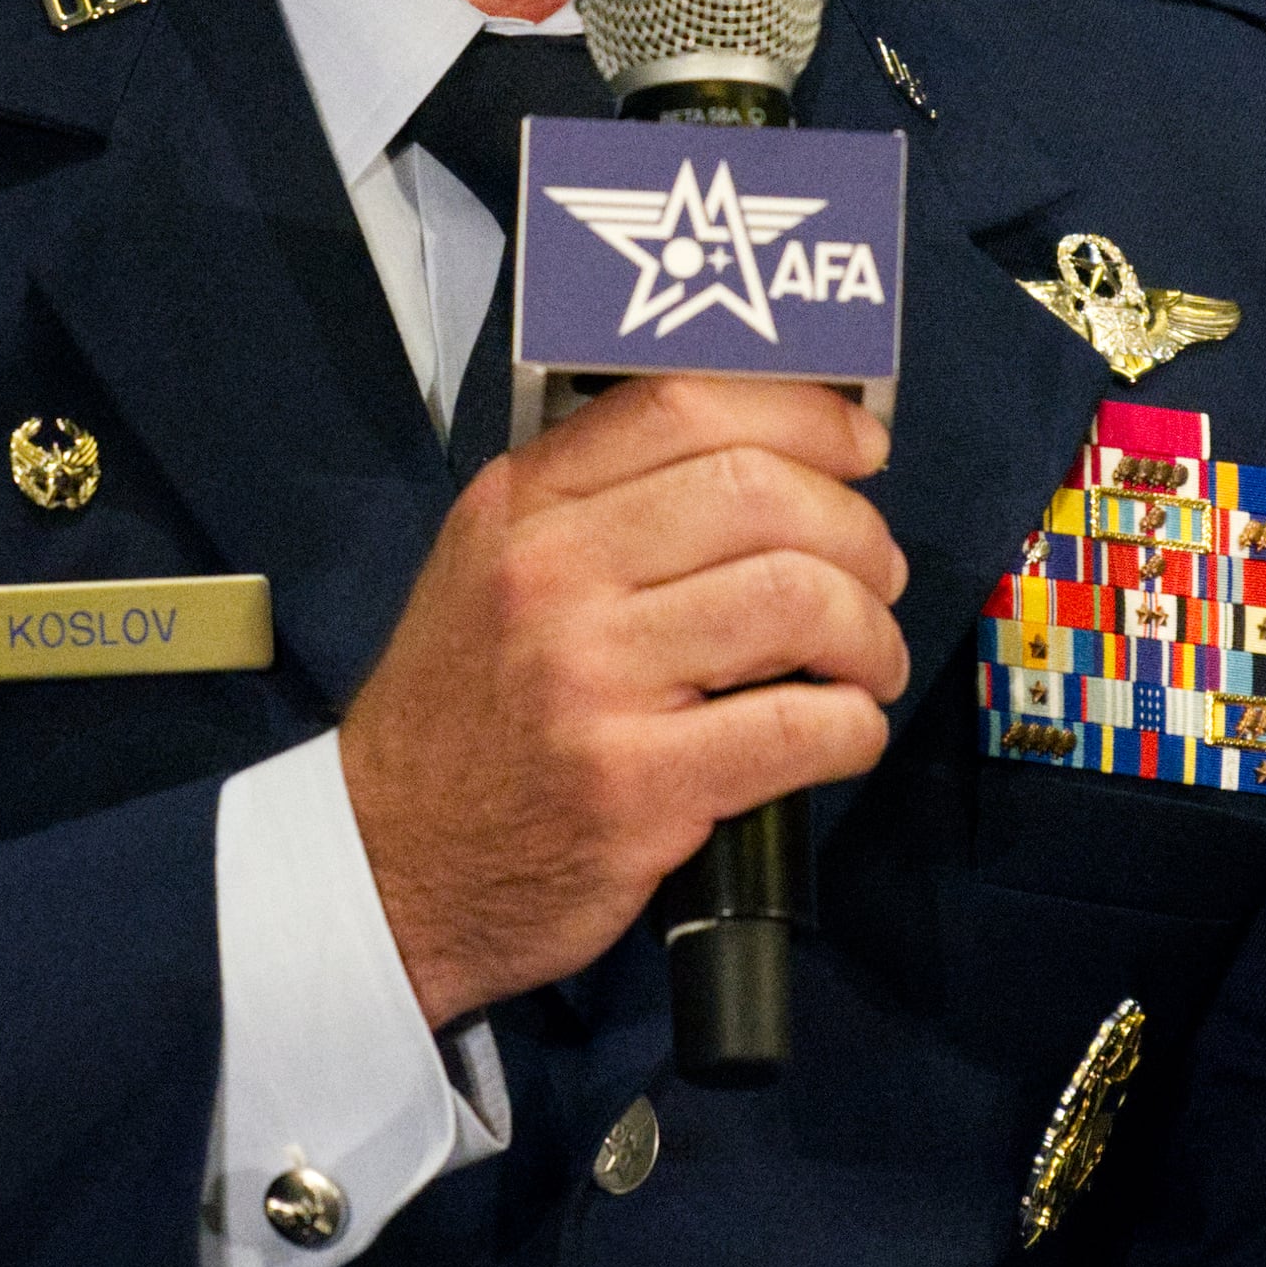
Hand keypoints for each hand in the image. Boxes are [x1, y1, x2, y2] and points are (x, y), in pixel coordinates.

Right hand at [341, 375, 911, 1025]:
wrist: (389, 860)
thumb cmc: (462, 712)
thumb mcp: (488, 566)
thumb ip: (598, 500)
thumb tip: (767, 454)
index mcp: (521, 507)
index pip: (684, 406)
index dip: (803, 415)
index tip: (859, 446)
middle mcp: (550, 577)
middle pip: (760, 494)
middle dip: (857, 533)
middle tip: (876, 577)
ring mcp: (591, 683)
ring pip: (796, 600)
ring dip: (869, 633)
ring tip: (868, 663)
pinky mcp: (634, 787)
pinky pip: (799, 726)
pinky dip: (853, 726)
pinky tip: (844, 733)